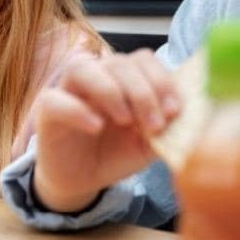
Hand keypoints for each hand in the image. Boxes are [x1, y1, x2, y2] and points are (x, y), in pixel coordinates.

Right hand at [33, 49, 179, 212]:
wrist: (83, 181)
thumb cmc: (115, 154)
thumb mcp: (148, 143)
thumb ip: (167, 127)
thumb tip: (192, 115)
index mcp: (123, 79)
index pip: (142, 59)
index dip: (161, 78)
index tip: (175, 110)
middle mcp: (96, 77)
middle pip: (117, 62)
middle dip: (142, 92)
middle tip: (154, 124)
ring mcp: (68, 90)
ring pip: (82, 68)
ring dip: (110, 91)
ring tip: (125, 120)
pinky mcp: (47, 111)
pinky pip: (57, 100)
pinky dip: (78, 110)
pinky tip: (96, 126)